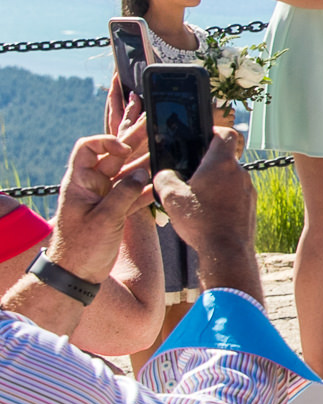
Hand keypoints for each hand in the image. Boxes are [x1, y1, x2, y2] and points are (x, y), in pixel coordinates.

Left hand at [49, 125, 154, 281]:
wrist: (75, 276)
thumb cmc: (81, 248)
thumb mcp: (104, 218)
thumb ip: (124, 193)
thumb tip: (143, 174)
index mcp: (79, 182)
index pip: (88, 148)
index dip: (106, 142)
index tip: (124, 148)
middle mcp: (92, 186)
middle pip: (114, 157)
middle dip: (134, 143)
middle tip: (155, 128)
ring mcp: (105, 198)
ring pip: (128, 174)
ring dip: (146, 164)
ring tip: (166, 149)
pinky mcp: (116, 211)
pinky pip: (134, 193)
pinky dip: (147, 188)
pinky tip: (162, 182)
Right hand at [154, 131, 260, 297]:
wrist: (226, 251)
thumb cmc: (200, 221)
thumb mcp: (171, 197)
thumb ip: (164, 178)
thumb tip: (164, 173)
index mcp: (221, 163)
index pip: (225, 133)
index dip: (214, 130)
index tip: (203, 135)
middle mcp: (240, 172)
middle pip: (225, 158)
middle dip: (208, 163)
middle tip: (190, 173)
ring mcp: (249, 189)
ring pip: (230, 178)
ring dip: (216, 182)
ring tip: (197, 197)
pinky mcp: (251, 205)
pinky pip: (236, 194)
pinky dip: (223, 197)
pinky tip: (209, 211)